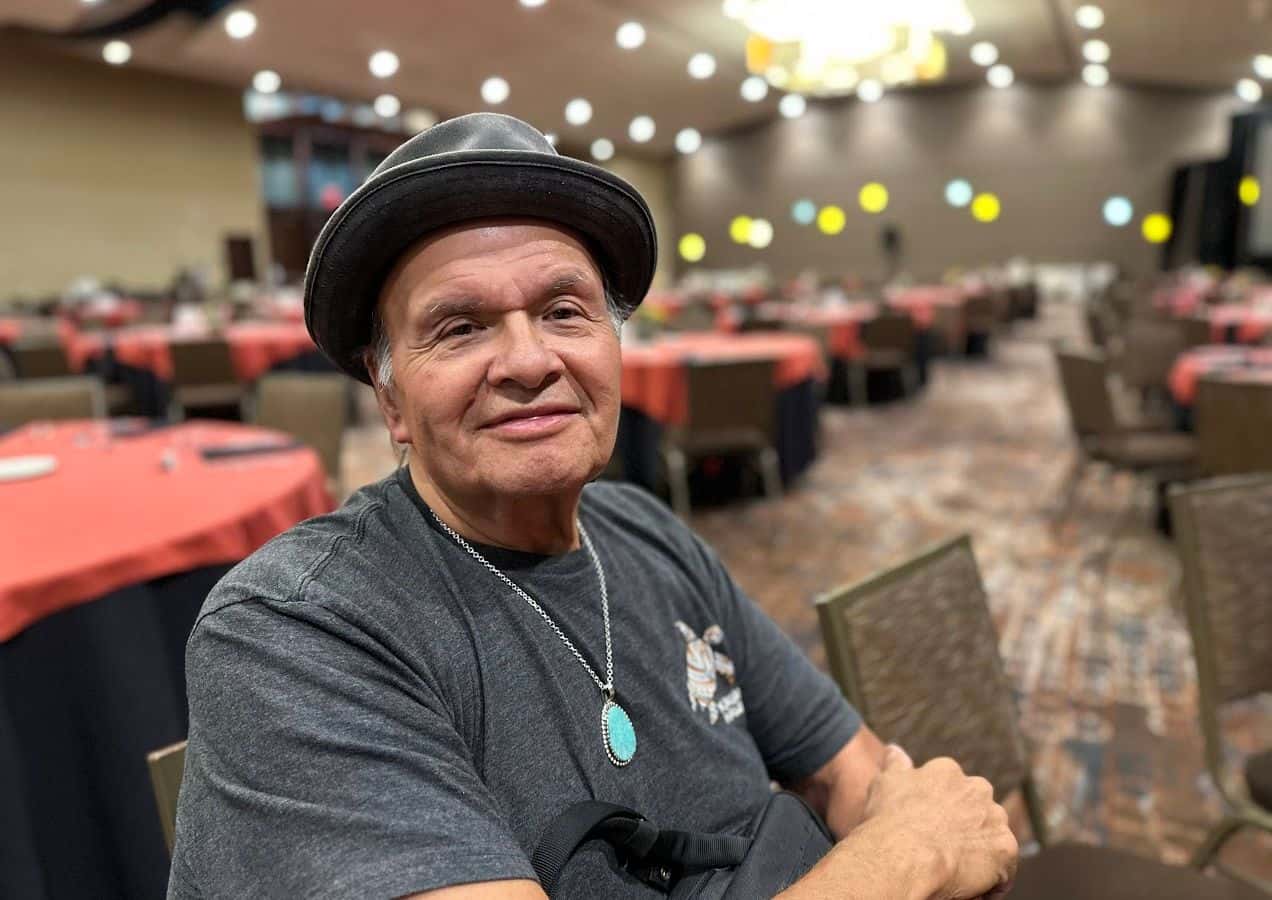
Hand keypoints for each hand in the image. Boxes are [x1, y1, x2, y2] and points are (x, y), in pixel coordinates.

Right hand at [860, 745, 1017, 899]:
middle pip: (977, 811)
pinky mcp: (1006, 848)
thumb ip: (895, 764)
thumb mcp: (885, 783)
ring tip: (955, 871)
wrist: (903, 855)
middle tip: (942, 850)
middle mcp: (976, 788)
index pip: (953, 791)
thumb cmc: (889, 821)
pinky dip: (990, 881)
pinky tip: (968, 887)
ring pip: (991, 838)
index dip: (943, 813)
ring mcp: (994, 817)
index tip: (930, 829)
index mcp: (947, 771)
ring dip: (979, 853)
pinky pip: (1003, 869)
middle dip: (966, 828)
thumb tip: (895, 750)